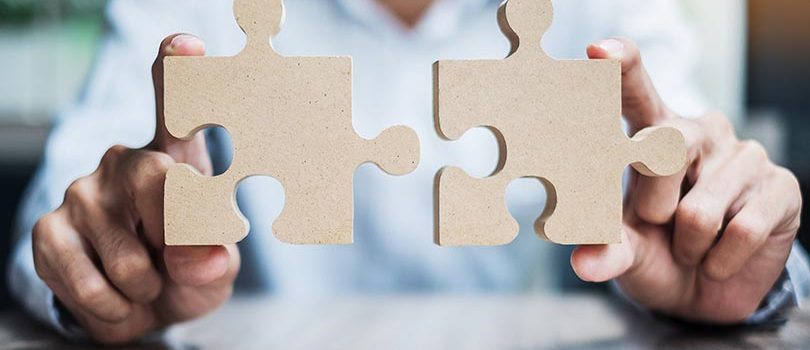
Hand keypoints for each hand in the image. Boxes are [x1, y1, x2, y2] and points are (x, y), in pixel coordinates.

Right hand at [31, 34, 239, 343]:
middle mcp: (126, 160)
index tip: (186, 45)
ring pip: (127, 258)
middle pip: (160, 193)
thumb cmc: (188, 267)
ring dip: (145, 286)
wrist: (143, 305)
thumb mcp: (216, 265)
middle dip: (177, 248)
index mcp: (175, 156)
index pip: (175, 104)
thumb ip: (214, 257)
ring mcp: (82, 191)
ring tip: (144, 277)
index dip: (178, 71)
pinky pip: (88, 284)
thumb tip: (200, 256)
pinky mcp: (47, 228)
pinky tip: (115, 293)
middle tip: (173, 260)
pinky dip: (111, 304)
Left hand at [571, 38, 801, 322]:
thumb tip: (584, 264)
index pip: (635, 90)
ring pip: (700, 210)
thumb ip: (606, 249)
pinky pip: (742, 230)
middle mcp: (699, 132)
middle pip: (665, 148)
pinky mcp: (781, 186)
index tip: (598, 49)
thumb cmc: (656, 253)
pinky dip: (722, 258)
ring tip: (692, 244)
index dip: (621, 67)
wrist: (704, 290)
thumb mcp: (625, 250)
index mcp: (653, 132)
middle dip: (652, 206)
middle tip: (659, 223)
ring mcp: (744, 155)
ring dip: (689, 244)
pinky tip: (720, 255)